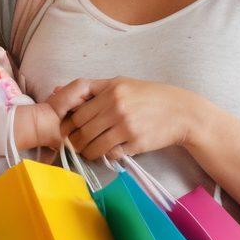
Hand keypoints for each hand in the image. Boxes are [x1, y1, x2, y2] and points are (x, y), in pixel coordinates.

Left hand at [53, 77, 200, 159]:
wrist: (181, 112)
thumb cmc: (150, 96)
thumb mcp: (123, 83)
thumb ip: (93, 88)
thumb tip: (57, 89)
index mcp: (111, 90)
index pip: (78, 112)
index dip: (70, 124)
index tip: (69, 130)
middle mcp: (116, 107)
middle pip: (82, 130)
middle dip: (75, 141)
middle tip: (76, 144)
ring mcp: (126, 126)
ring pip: (93, 146)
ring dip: (88, 152)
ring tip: (90, 151)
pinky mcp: (136, 143)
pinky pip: (111, 154)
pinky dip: (107, 156)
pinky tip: (109, 152)